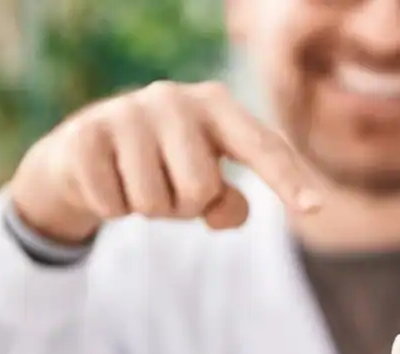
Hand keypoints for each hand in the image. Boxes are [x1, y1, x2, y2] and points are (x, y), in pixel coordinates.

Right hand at [9, 80, 321, 244]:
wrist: (84, 155)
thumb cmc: (165, 170)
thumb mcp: (204, 186)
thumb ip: (227, 204)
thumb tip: (225, 210)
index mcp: (219, 107)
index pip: (262, 148)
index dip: (288, 181)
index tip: (314, 208)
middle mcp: (175, 98)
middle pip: (200, 191)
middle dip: (184, 207)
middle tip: (168, 187)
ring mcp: (127, 111)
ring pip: (154, 203)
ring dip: (147, 209)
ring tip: (136, 181)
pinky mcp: (85, 134)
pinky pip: (113, 205)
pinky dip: (111, 208)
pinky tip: (105, 182)